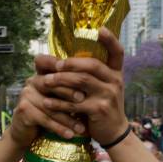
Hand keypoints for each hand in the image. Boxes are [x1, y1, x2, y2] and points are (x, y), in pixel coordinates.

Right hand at [8, 72, 85, 149]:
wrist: (24, 133)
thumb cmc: (45, 113)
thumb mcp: (57, 99)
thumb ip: (69, 89)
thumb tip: (96, 82)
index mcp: (42, 75)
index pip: (57, 68)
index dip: (69, 70)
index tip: (87, 78)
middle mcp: (32, 81)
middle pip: (53, 84)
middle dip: (71, 93)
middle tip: (86, 101)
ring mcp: (26, 95)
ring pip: (51, 105)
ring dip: (68, 118)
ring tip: (81, 128)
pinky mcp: (24, 110)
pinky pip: (45, 119)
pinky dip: (59, 128)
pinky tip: (70, 135)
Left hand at [28, 28, 128, 145]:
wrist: (114, 132)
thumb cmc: (102, 106)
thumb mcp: (101, 88)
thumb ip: (89, 75)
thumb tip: (61, 61)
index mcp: (116, 73)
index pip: (117, 52)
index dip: (110, 40)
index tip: (100, 29)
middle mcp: (115, 81)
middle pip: (91, 65)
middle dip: (70, 63)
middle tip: (54, 65)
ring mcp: (109, 95)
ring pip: (81, 81)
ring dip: (60, 80)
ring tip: (45, 82)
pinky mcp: (99, 109)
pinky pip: (75, 103)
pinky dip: (58, 103)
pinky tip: (46, 102)